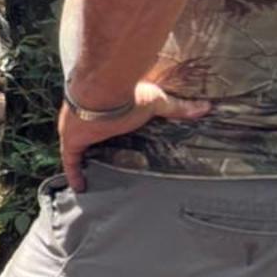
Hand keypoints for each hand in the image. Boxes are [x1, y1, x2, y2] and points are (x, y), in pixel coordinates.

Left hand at [57, 81, 209, 191]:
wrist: (104, 89)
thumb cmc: (128, 91)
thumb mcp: (156, 101)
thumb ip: (178, 108)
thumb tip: (205, 107)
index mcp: (107, 107)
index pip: (105, 122)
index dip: (106, 132)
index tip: (110, 140)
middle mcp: (88, 117)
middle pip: (90, 135)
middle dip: (95, 147)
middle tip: (104, 163)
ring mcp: (76, 128)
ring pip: (78, 148)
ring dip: (83, 159)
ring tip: (93, 176)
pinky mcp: (71, 140)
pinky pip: (71, 160)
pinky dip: (74, 173)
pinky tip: (80, 187)